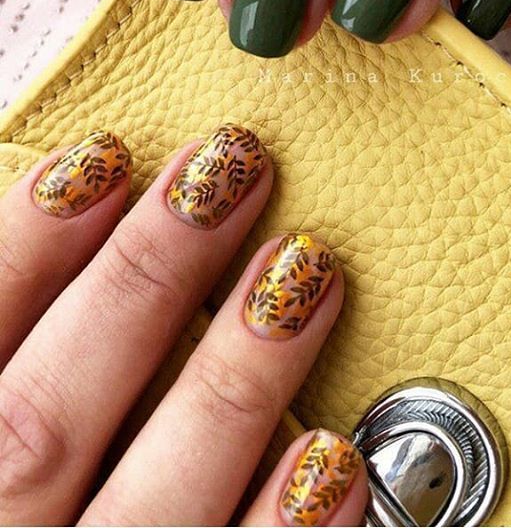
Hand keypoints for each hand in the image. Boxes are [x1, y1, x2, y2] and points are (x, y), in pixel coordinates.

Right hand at [0, 126, 366, 524]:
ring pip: (158, 495)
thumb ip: (14, 358)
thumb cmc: (9, 503)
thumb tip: (50, 227)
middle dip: (146, 274)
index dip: (24, 244)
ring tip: (310, 266)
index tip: (102, 158)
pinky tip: (336, 460)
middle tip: (231, 170)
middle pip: (56, 407)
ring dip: (238, 375)